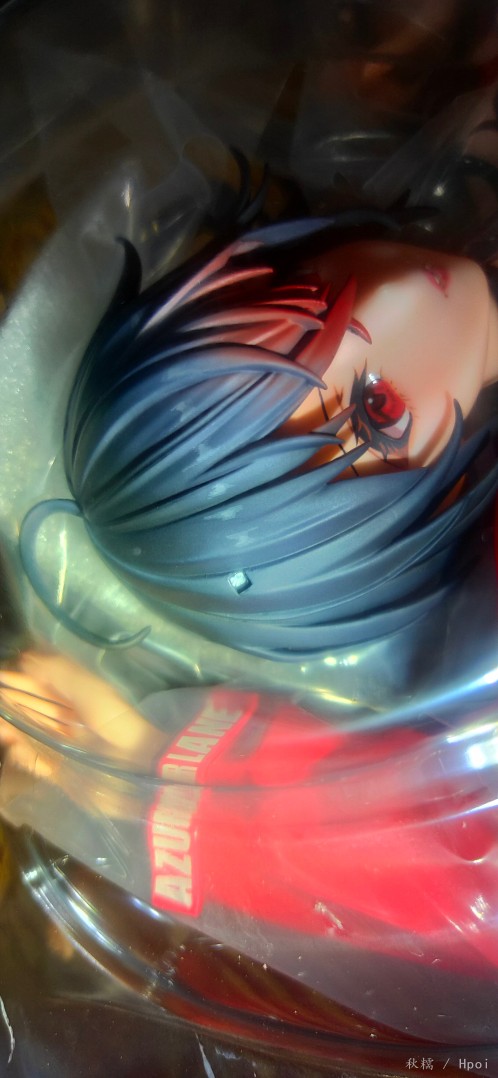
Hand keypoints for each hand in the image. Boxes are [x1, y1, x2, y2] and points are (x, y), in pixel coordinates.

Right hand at [0, 650, 163, 765]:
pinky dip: (23, 755)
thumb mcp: (87, 688)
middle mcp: (67, 718)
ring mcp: (63, 744)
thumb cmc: (113, 720)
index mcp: (75, 696)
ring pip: (30, 733)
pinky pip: (36, 761)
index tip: (0, 675)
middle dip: (11, 703)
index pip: (41, 685)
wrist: (137, 761)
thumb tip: (27, 659)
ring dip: (12, 729)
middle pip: (32, 708)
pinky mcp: (61, 769)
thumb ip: (58, 672)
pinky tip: (14, 747)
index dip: (20, 679)